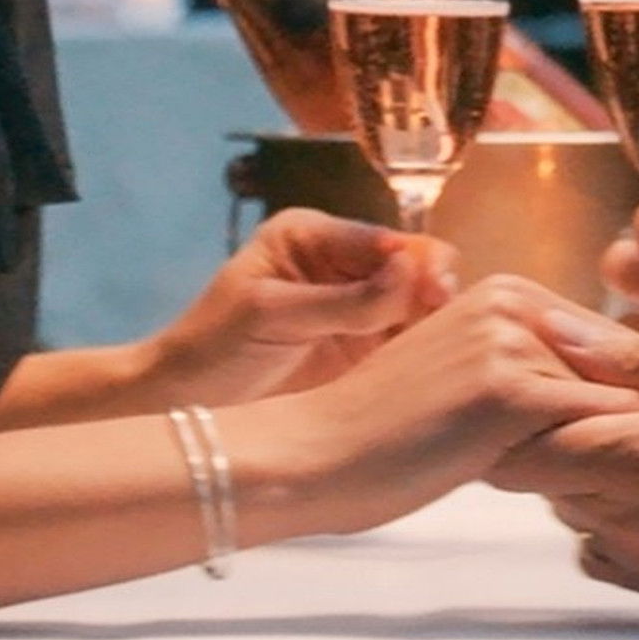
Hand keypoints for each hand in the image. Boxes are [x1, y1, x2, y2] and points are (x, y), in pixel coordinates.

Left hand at [140, 207, 454, 406]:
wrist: (185, 403)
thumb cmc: (214, 347)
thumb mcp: (272, 314)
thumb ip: (342, 299)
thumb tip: (412, 270)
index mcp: (314, 236)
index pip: (384, 240)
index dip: (419, 263)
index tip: (441, 293)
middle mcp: (343, 265)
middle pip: (411, 270)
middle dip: (435, 294)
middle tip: (450, 328)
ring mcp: (357, 310)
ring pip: (418, 309)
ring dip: (436, 328)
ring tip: (453, 355)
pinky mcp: (365, 352)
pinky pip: (408, 346)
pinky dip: (425, 357)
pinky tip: (438, 374)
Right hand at [241, 275, 638, 537]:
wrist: (317, 453)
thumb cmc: (391, 432)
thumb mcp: (472, 377)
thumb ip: (537, 368)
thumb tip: (629, 391)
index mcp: (507, 290)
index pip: (606, 346)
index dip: (597, 400)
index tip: (544, 434)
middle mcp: (516, 299)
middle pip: (618, 372)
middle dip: (596, 420)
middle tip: (517, 452)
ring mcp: (512, 340)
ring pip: (614, 403)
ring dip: (582, 443)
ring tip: (503, 460)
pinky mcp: (512, 390)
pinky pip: (602, 428)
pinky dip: (584, 460)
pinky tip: (515, 472)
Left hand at [491, 321, 638, 606]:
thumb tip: (558, 334)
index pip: (524, 449)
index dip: (526, 407)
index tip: (557, 371)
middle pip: (548, 485)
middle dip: (561, 435)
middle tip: (617, 390)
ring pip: (585, 521)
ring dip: (598, 477)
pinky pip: (623, 560)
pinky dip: (627, 525)